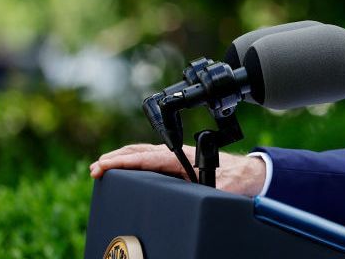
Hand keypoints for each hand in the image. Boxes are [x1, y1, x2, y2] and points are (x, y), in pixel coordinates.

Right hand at [89, 144, 266, 196]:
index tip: (105, 165)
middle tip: (94, 169)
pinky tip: (121, 168)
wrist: (249, 174)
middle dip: (115, 159)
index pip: (148, 158)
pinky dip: (131, 161)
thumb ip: (207, 189)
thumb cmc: (236, 180)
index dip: (125, 162)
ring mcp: (176, 159)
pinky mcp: (176, 165)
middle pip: (140, 152)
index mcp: (183, 158)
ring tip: (100, 167)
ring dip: (121, 159)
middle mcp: (177, 155)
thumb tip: (196, 192)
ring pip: (142, 154)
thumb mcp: (222, 189)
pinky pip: (148, 160)